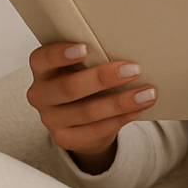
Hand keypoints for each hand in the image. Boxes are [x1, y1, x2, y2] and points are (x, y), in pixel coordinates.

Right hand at [25, 42, 157, 172]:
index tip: (85, 47)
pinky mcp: (65, 139)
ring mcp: (51, 119)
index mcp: (43, 70)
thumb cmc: (85, 82)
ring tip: (147, 93)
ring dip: (121, 102)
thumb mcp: (82, 68)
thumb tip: (128, 49)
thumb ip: (94, 59)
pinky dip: (120, 119)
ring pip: (87, 111)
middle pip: (69, 87)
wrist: (81, 121)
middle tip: (133, 69)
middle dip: (103, 78)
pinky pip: (96, 130)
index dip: (61, 54)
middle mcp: (41, 95)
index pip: (42, 59)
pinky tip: (138, 110)